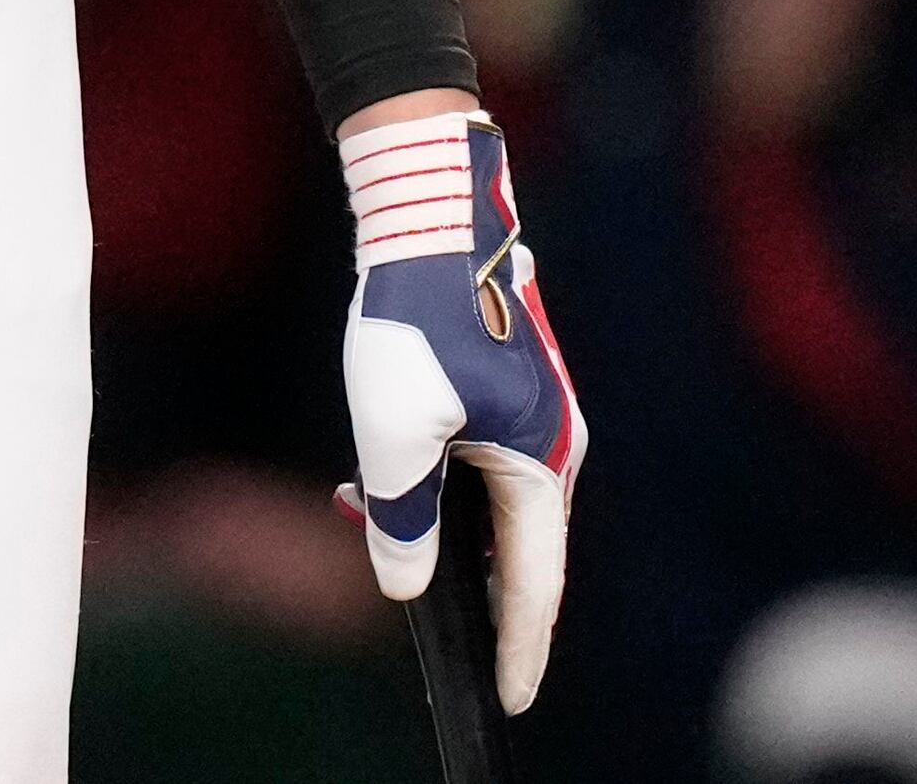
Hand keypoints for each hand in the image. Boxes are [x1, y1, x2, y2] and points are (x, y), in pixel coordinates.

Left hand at [333, 107, 587, 713]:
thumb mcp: (392, 437)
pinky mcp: (507, 385)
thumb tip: (405, 577)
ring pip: (487, 501)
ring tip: (364, 520)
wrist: (430, 216)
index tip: (511, 699)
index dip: (520, 648)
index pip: (534, 584)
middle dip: (464, 588)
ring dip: (432, 523)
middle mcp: (552, 441)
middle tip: (438, 639)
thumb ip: (401, 521)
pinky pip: (476, 461)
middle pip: (514, 547)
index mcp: (542, 463)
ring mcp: (532, 411)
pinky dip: (431, 481)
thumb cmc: (415, 320)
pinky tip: (373, 476)